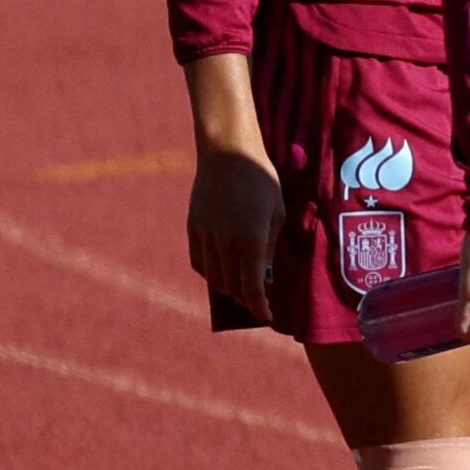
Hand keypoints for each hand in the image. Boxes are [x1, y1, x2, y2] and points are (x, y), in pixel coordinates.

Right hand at [185, 143, 282, 317]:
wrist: (228, 153)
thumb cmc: (261, 180)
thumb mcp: (277, 214)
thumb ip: (269, 248)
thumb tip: (265, 277)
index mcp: (251, 240)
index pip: (252, 288)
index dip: (260, 307)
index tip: (267, 316)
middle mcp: (225, 242)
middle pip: (232, 287)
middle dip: (246, 299)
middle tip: (258, 301)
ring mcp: (206, 236)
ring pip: (214, 277)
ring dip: (228, 288)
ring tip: (241, 289)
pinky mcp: (193, 228)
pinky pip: (199, 262)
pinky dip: (210, 273)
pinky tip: (221, 272)